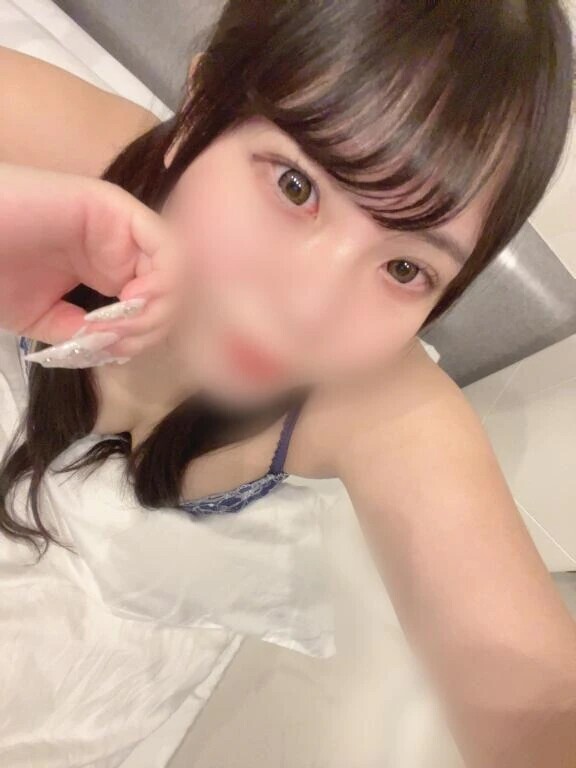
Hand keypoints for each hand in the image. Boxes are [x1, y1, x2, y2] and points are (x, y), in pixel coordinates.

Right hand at [0, 163, 182, 367]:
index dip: (143, 334)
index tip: (113, 350)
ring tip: (119, 327)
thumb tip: (119, 347)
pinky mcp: (113, 206)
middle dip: (151, 327)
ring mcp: (119, 225)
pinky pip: (164, 245)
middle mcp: (120, 247)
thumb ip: (85, 335)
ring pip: (174, 271)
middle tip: (117, 343)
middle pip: (170, 290)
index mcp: (108, 270)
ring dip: (154, 309)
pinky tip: (129, 302)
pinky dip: (158, 281)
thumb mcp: (45, 320)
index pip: (153, 306)